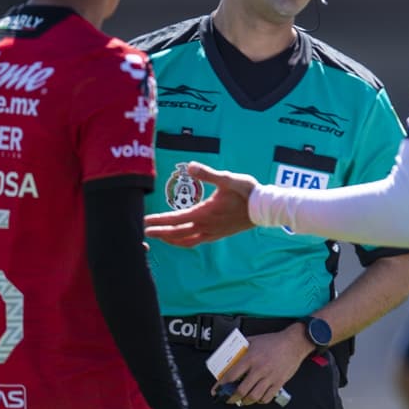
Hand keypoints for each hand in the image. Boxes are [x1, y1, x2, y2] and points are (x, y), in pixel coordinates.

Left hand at [144, 162, 258, 246]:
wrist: (264, 208)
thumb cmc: (247, 192)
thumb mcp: (227, 179)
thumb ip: (207, 173)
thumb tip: (189, 166)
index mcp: (205, 213)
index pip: (175, 219)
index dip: (158, 220)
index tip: (144, 221)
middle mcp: (206, 226)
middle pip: (177, 233)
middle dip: (159, 233)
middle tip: (144, 232)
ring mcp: (212, 233)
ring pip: (186, 241)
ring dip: (171, 239)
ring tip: (159, 237)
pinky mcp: (218, 235)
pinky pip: (196, 241)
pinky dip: (184, 241)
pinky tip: (181, 238)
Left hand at [216, 326, 313, 405]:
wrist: (294, 343)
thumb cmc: (274, 341)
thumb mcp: (253, 340)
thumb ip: (241, 348)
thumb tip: (230, 355)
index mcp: (250, 358)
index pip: (231, 375)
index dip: (221, 386)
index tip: (216, 390)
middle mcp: (259, 369)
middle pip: (241, 390)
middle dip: (231, 398)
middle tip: (228, 398)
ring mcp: (269, 377)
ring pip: (254, 396)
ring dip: (245, 401)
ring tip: (242, 401)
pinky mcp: (279, 382)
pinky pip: (267, 397)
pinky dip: (260, 401)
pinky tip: (257, 398)